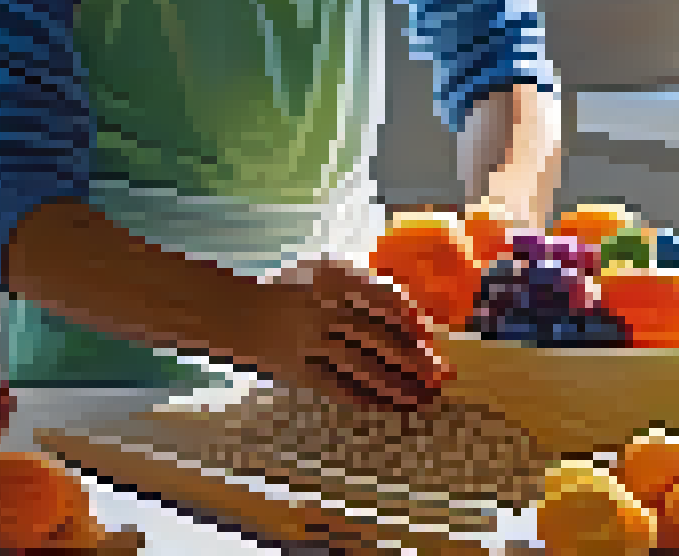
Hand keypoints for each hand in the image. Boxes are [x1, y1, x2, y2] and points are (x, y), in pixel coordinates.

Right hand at [251, 256, 451, 411]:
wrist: (237, 312)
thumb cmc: (291, 291)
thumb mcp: (325, 273)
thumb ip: (363, 288)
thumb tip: (415, 319)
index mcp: (335, 279)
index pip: (386, 300)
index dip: (412, 321)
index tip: (430, 336)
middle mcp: (325, 309)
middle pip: (381, 338)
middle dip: (415, 359)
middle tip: (441, 374)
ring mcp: (312, 342)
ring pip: (365, 367)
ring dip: (398, 385)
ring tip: (422, 397)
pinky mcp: (300, 371)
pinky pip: (341, 388)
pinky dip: (369, 398)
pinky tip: (391, 405)